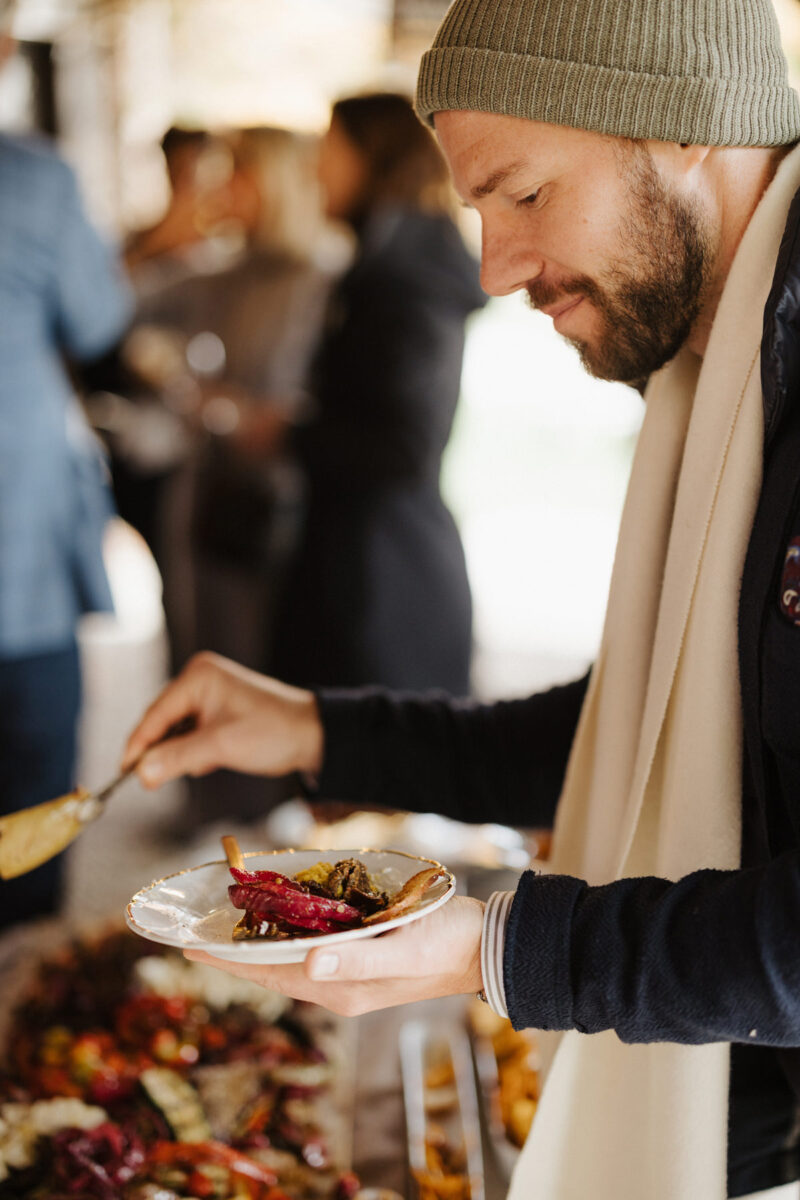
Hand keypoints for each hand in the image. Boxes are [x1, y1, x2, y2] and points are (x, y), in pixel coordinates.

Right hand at [122, 652, 322, 786]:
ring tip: (206, 763)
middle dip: (163, 751)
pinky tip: (211, 760)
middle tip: (154, 781)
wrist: (314, 735)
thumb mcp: (221, 747)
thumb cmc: (273, 732)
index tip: (124, 774)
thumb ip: (178, 758)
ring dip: (182, 753)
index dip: (138, 745)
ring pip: (176, 730)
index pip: (155, 714)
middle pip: (162, 720)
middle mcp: (200, 678)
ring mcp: (209, 692)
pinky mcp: (218, 708)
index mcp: (198, 676)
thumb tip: (140, 773)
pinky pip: (191, 732)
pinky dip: (195, 750)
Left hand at [184, 895, 485, 1016]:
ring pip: (289, 961)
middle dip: (233, 954)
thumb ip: (357, 958)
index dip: (227, 961)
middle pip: (271, 969)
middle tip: (197, 932)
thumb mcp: (403, 949)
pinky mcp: (364, 961)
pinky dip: (289, 939)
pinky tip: (283, 921)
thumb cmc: (446, 944)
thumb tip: (308, 963)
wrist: (484, 947)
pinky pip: (312, 953)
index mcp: (340, 986)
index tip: (189, 946)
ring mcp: (350, 976)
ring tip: (228, 927)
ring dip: (258, 946)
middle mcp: (338, 985)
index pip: (269, 972)